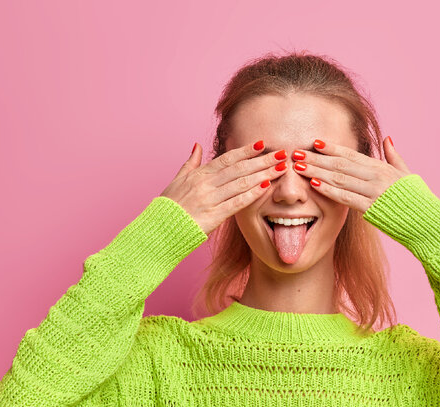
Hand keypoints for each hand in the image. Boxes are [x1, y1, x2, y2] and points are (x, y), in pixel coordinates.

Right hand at [160, 141, 287, 234]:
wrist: (158, 229)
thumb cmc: (168, 207)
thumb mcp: (177, 180)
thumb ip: (190, 162)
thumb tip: (198, 145)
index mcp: (198, 174)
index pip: (227, 159)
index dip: (245, 151)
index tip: (262, 144)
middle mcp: (205, 184)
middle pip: (239, 168)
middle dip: (262, 160)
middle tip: (282, 154)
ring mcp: (209, 199)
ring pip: (241, 183)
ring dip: (263, 174)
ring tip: (280, 168)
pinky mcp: (213, 216)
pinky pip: (236, 203)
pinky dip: (251, 194)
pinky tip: (265, 187)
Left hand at [293, 136, 410, 213]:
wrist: (428, 221)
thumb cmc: (418, 199)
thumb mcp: (407, 173)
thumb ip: (394, 156)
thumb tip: (387, 138)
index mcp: (382, 167)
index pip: (351, 154)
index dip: (332, 148)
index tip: (315, 143)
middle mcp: (376, 175)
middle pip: (340, 164)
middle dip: (317, 159)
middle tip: (296, 153)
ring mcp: (374, 191)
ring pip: (340, 178)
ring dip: (317, 172)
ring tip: (299, 167)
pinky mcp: (372, 208)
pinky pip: (346, 197)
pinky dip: (330, 190)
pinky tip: (315, 185)